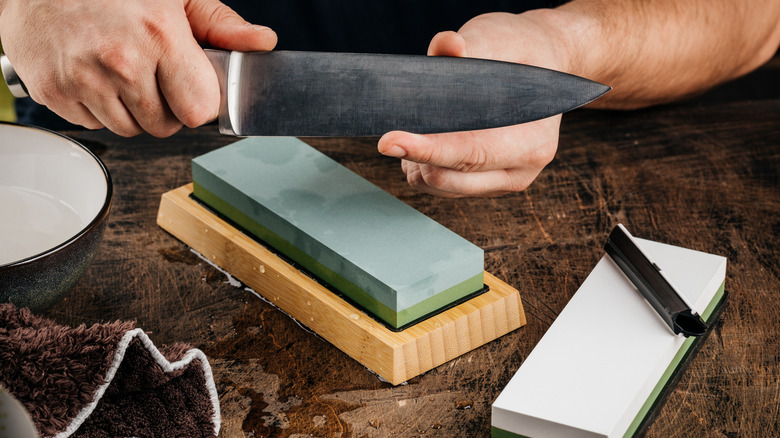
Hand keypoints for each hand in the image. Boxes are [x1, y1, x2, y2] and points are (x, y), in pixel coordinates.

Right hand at [0, 0, 275, 136]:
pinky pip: (91, 125)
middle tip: (152, 74)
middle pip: (164, 127)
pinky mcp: (52, 92)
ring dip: (131, 111)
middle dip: (165, 107)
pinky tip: (93, 75)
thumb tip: (263, 42)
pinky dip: (96, 108)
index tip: (189, 87)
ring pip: (128, 131)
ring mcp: (82, 79)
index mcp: (160, 36)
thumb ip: (220, 24)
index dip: (197, 102)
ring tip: (122, 72)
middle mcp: (121, 61)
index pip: (198, 112)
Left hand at [378, 11, 570, 196]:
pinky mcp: (484, 185)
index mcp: (532, 140)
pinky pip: (438, 186)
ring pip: (437, 186)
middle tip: (400, 125)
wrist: (543, 66)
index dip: (427, 149)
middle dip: (415, 155)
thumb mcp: (501, 37)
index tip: (389, 142)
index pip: (471, 154)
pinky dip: (423, 166)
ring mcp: (502, 181)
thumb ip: (472, 44)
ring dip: (417, 162)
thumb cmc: (522, 52)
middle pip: (448, 178)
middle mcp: (521, 170)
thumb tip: (446, 45)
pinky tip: (429, 138)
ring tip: (421, 126)